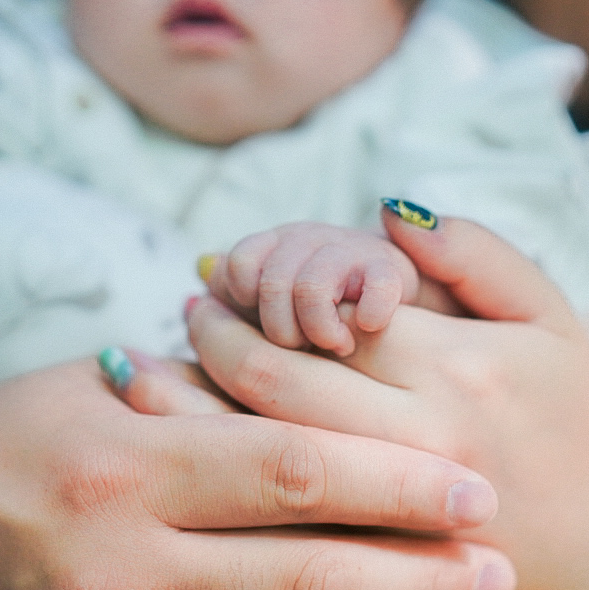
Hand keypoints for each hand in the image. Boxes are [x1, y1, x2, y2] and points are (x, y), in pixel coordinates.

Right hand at [0, 357, 514, 589]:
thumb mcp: (86, 390)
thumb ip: (208, 397)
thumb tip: (328, 399)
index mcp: (119, 471)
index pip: (294, 473)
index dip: (401, 479)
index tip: (475, 484)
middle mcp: (128, 577)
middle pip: (318, 577)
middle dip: (429, 570)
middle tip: (502, 560)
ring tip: (450, 585)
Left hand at [187, 210, 588, 589]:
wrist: (587, 564)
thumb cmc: (561, 424)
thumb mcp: (550, 323)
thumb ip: (480, 255)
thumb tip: (387, 211)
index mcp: (458, 372)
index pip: (329, 310)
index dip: (262, 285)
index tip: (220, 271)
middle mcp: (416, 444)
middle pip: (277, 381)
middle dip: (215, 337)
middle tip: (189, 311)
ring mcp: (385, 513)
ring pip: (256, 452)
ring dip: (186, 403)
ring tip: (145, 367)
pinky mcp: (362, 562)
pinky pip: (265, 515)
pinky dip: (210, 473)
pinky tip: (172, 440)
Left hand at [202, 222, 419, 356]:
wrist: (391, 291)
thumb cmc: (324, 305)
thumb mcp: (271, 298)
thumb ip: (233, 291)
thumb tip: (195, 291)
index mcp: (273, 245)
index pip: (238, 264)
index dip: (244, 300)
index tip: (264, 328)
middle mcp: (307, 240)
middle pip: (270, 282)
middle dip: (280, 330)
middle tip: (300, 350)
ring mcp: (350, 251)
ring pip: (311, 287)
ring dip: (317, 329)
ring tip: (335, 347)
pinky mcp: (394, 270)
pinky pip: (377, 287)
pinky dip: (369, 313)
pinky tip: (367, 330)